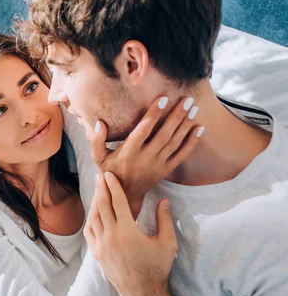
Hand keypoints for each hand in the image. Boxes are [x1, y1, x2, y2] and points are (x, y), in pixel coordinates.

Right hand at [85, 96, 202, 217]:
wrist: (125, 196)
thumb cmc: (110, 172)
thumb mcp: (98, 158)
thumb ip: (96, 140)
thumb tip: (99, 122)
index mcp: (128, 152)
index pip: (142, 130)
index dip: (153, 115)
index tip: (162, 99)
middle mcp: (145, 158)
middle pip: (164, 134)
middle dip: (176, 116)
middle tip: (186, 99)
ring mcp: (158, 164)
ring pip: (175, 142)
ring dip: (185, 125)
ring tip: (193, 108)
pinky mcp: (167, 170)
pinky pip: (182, 155)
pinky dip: (192, 142)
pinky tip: (199, 128)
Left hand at [85, 172, 180, 295]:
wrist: (142, 292)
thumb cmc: (157, 268)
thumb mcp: (167, 243)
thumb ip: (164, 220)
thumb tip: (164, 200)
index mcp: (128, 232)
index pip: (117, 202)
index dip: (113, 186)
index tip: (109, 175)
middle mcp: (111, 236)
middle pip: (102, 206)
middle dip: (101, 189)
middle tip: (100, 176)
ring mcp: (101, 245)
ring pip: (94, 217)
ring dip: (94, 202)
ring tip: (97, 191)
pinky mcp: (96, 252)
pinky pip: (89, 231)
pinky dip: (90, 218)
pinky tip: (93, 211)